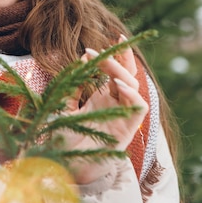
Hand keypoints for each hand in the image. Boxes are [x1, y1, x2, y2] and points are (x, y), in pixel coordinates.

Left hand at [62, 40, 148, 183]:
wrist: (63, 167)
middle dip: (118, 59)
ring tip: (106, 66)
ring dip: (122, 73)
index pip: (115, 72)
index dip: (118, 55)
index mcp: (101, 99)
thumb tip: (80, 61)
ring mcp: (122, 116)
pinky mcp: (127, 130)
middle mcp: (114, 106)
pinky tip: (118, 86)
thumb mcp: (62, 106)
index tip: (115, 35)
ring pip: (134, 87)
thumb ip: (71, 86)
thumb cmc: (63, 140)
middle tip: (100, 51)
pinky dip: (132, 94)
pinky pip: (139, 108)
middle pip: (126, 75)